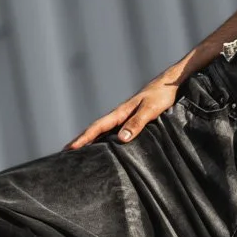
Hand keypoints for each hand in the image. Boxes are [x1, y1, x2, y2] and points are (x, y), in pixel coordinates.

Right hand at [65, 74, 180, 149]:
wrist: (170, 83)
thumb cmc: (161, 95)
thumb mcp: (150, 109)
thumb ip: (137, 122)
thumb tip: (121, 138)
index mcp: (120, 112)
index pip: (98, 127)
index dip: (84, 138)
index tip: (70, 148)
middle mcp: (119, 115)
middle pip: (96, 130)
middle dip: (81, 140)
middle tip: (65, 153)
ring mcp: (125, 117)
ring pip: (104, 131)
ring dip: (92, 140)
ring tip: (80, 153)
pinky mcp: (133, 120)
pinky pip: (115, 132)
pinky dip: (106, 139)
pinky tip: (106, 147)